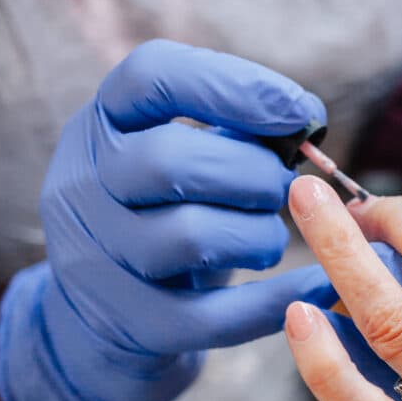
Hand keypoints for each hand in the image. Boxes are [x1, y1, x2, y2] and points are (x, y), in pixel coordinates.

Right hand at [0, 40, 335, 400]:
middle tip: (285, 188)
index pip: (152, 76)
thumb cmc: (165, 212)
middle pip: (171, 162)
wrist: (103, 312)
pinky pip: (214, 317)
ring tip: (272, 237)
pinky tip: (319, 283)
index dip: (234, 85)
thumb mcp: (183, 155)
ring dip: (260, 234)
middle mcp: (82, 184)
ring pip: (192, 238)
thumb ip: (235, 130)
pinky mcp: (131, 324)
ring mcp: (96, 260)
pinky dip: (274, 300)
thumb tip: (305, 118)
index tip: (300, 110)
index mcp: (100, 123)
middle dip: (253, 172)